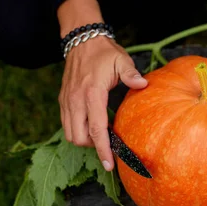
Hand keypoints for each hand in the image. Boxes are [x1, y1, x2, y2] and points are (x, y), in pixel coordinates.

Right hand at [57, 0, 147, 170]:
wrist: (81, 40)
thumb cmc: (104, 52)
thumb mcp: (121, 60)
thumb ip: (131, 75)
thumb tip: (143, 85)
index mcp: (92, 94)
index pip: (96, 130)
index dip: (103, 149)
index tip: (110, 164)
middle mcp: (75, 101)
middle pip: (79, 138)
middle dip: (93, 146)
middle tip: (110, 143)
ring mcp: (67, 101)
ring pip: (70, 134)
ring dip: (85, 139)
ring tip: (102, 133)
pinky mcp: (63, 101)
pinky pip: (66, 124)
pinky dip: (78, 130)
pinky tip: (93, 124)